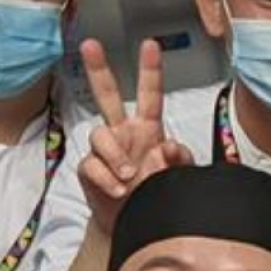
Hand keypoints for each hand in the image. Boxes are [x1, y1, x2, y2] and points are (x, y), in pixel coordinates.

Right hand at [77, 37, 192, 235]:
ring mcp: (105, 152)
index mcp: (147, 129)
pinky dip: (107, 177)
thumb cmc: (157, 194)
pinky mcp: (90, 170)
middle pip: (107, 95)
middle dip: (98, 69)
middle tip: (91, 45)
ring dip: (116, 155)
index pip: (150, 95)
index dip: (150, 70)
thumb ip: (180, 160)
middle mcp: (123, 134)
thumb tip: (168, 146)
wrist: (137, 225)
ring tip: (131, 174)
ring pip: (100, 134)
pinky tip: (119, 187)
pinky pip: (92, 165)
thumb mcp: (178, 176)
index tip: (150, 45)